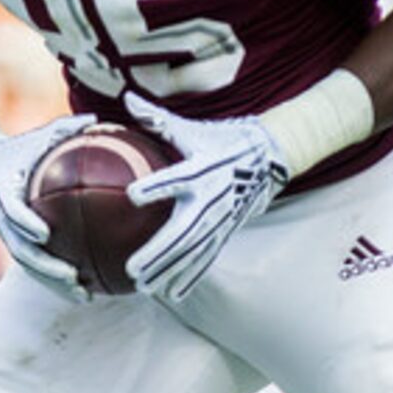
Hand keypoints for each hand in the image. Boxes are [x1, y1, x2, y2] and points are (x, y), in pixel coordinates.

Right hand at [0, 113, 95, 297]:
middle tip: (71, 275)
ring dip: (53, 282)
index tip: (44, 233)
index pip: (12, 209)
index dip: (25, 222)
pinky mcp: (18, 244)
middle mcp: (1, 216)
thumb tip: (94, 119)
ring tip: (83, 295)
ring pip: (29, 264)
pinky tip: (86, 293)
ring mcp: (8, 234)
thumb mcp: (38, 136)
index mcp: (3, 189)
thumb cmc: (21, 148)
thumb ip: (63, 129)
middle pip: (20, 248)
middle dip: (44, 266)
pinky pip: (37, 267)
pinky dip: (57, 282)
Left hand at [122, 92, 289, 301]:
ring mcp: (220, 219)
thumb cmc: (219, 140)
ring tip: (143, 287)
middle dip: (158, 252)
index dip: (156, 186)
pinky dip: (190, 276)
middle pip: (182, 231)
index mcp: (200, 170)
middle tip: (132, 269)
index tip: (133, 195)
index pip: (175, 178)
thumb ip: (157, 119)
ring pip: (192, 251)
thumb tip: (126, 97)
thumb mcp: (190, 128)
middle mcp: (210, 199)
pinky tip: (172, 295)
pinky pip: (206, 258)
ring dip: (169, 271)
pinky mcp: (225, 231)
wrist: (267, 158)